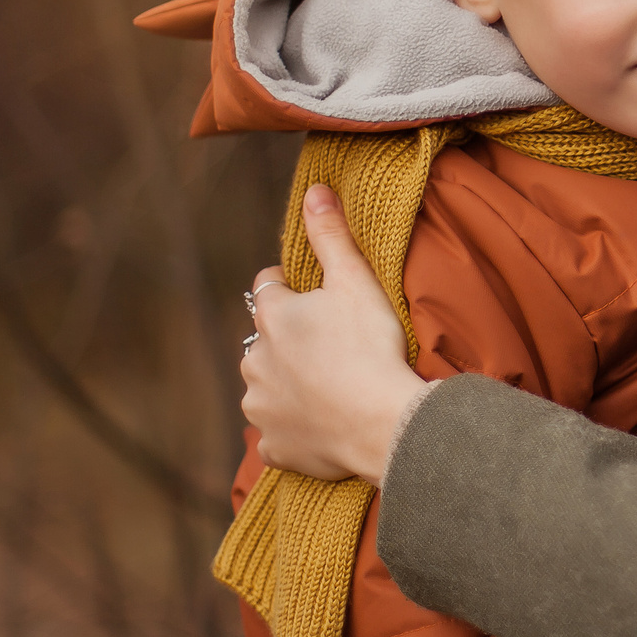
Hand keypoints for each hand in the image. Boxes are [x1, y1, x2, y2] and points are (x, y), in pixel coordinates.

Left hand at [241, 185, 426, 485]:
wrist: (383, 423)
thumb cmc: (371, 348)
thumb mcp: (357, 282)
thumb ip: (331, 236)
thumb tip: (314, 190)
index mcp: (272, 316)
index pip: (268, 286)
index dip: (291, 287)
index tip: (317, 297)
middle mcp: (253, 360)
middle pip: (265, 340)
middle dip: (289, 341)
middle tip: (333, 347)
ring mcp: (260, 406)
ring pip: (267, 387)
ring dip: (288, 385)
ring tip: (330, 388)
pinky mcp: (273, 446)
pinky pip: (276, 434)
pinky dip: (293, 429)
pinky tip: (322, 425)